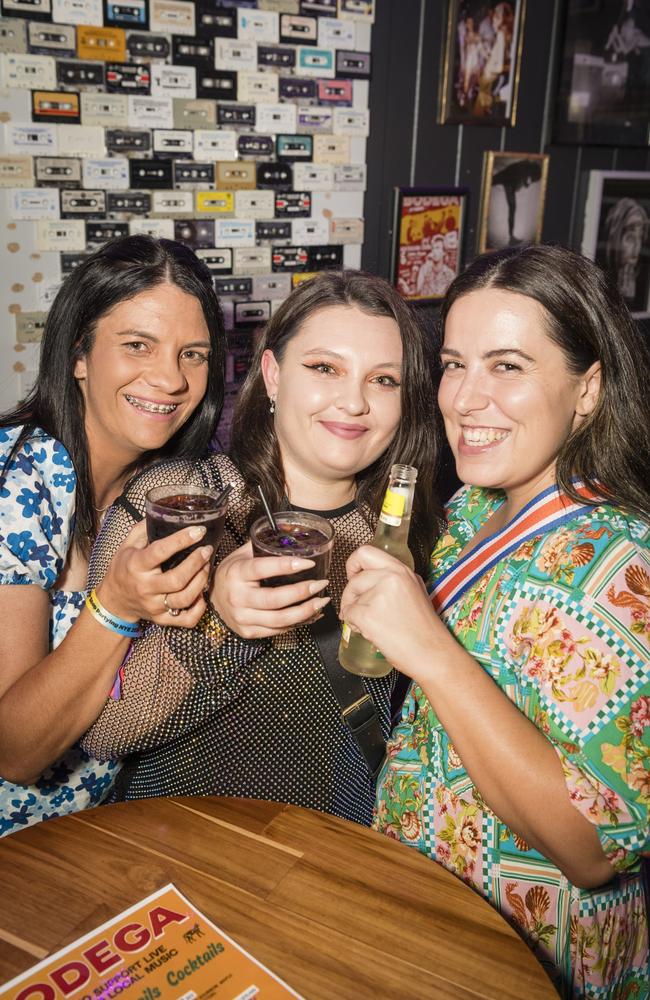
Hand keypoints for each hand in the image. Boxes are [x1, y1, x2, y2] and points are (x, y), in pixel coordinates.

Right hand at [97, 521, 212, 627]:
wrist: (114, 601)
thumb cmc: (124, 568)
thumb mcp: (127, 545)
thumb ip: (144, 529)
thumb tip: (165, 512)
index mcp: (136, 565)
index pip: (160, 552)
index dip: (181, 540)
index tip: (198, 530)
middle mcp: (146, 587)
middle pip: (177, 579)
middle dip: (197, 563)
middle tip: (207, 550)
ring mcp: (154, 606)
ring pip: (184, 598)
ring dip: (201, 582)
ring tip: (206, 567)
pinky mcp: (162, 619)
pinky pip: (186, 619)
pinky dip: (199, 608)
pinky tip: (202, 594)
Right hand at [209, 541, 329, 637]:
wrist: (212, 599)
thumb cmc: (232, 574)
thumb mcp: (241, 555)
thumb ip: (263, 545)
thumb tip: (290, 530)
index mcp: (236, 573)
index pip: (263, 568)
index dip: (287, 566)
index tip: (309, 562)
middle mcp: (238, 597)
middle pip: (275, 599)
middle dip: (302, 592)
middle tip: (321, 584)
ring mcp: (242, 617)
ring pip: (279, 620)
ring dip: (305, 612)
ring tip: (321, 601)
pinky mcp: (249, 631)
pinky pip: (278, 630)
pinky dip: (298, 623)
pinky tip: (311, 614)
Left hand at [340, 546, 446, 680]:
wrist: (432, 653)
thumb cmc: (424, 629)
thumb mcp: (415, 590)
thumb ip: (393, 580)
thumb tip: (369, 578)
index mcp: (402, 570)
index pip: (365, 552)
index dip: (354, 564)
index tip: (353, 575)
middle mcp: (390, 578)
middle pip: (354, 578)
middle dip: (350, 594)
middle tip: (356, 607)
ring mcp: (378, 595)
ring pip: (349, 599)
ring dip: (353, 612)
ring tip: (373, 624)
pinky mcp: (368, 614)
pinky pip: (348, 615)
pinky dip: (354, 625)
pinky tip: (371, 631)